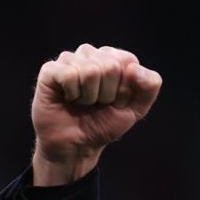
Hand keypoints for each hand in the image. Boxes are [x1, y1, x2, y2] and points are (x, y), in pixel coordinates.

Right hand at [30, 44, 161, 184]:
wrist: (77, 145)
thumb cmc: (105, 124)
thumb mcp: (136, 109)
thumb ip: (149, 86)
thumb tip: (133, 68)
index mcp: (114, 58)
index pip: (128, 61)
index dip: (125, 89)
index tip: (116, 100)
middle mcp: (92, 54)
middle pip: (110, 66)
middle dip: (107, 94)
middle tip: (97, 103)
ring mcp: (70, 59)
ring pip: (90, 71)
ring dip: (89, 96)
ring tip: (82, 102)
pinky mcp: (50, 69)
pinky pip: (69, 75)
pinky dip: (72, 94)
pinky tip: (68, 99)